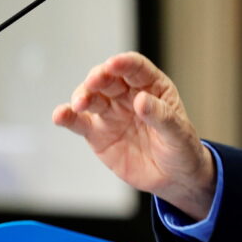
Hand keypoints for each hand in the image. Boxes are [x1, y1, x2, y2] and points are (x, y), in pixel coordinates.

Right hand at [52, 52, 215, 219]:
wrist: (173, 177)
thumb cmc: (181, 148)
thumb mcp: (178, 133)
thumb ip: (161, 117)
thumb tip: (141, 100)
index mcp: (153, 87)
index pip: (136, 68)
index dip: (124, 63)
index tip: (114, 64)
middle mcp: (128, 95)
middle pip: (109, 79)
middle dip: (99, 77)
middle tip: (94, 83)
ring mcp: (111, 113)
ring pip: (92, 97)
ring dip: (82, 95)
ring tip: (79, 104)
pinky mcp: (97, 134)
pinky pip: (79, 122)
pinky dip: (68, 117)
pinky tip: (60, 115)